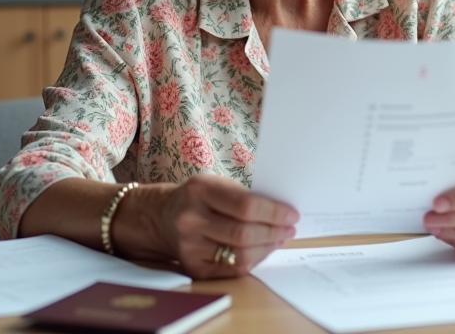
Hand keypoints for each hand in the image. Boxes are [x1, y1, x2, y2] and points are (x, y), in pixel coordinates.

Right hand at [157, 175, 298, 278]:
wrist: (163, 216)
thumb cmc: (200, 198)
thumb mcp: (216, 184)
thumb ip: (245, 197)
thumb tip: (282, 214)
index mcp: (200, 190)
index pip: (246, 205)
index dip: (274, 212)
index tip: (292, 214)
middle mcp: (191, 218)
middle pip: (244, 233)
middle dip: (274, 232)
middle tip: (289, 229)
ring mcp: (189, 246)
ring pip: (240, 255)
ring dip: (267, 248)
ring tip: (278, 239)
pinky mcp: (192, 267)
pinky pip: (232, 270)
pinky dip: (253, 261)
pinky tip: (261, 251)